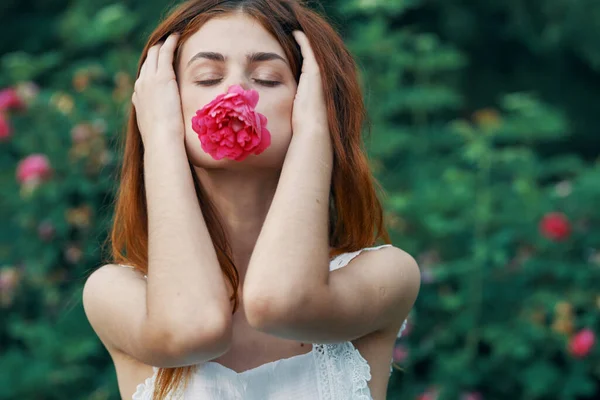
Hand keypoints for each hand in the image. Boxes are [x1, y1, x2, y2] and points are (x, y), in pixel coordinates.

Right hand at [132, 33, 183, 147]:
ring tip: (170, 37)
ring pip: (154, 54)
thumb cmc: (163, 141)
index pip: (144, 77)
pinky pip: (165, 53)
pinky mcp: (163, 77)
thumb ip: (159, 123)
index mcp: (139, 98)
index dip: (151, 68)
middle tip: (164, 43)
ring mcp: (149, 80)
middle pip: (146, 62)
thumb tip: (165, 129)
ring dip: (162, 44)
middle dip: (155, 52)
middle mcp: (140, 85)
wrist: (161, 141)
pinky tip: (176, 36)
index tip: (159, 63)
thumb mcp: (157, 130)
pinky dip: (170, 43)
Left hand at [291, 31, 329, 137]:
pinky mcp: (315, 70)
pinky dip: (302, 39)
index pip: (310, 68)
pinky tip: (295, 33)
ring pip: (312, 51)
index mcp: (316, 88)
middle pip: (313, 57)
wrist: (312, 128)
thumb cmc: (303, 125)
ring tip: (295, 32)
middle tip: (295, 36)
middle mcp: (320, 79)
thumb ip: (295, 106)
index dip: (304, 58)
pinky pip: (308, 49)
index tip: (294, 50)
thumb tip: (283, 113)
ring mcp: (319, 74)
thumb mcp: (298, 112)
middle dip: (306, 47)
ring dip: (304, 41)